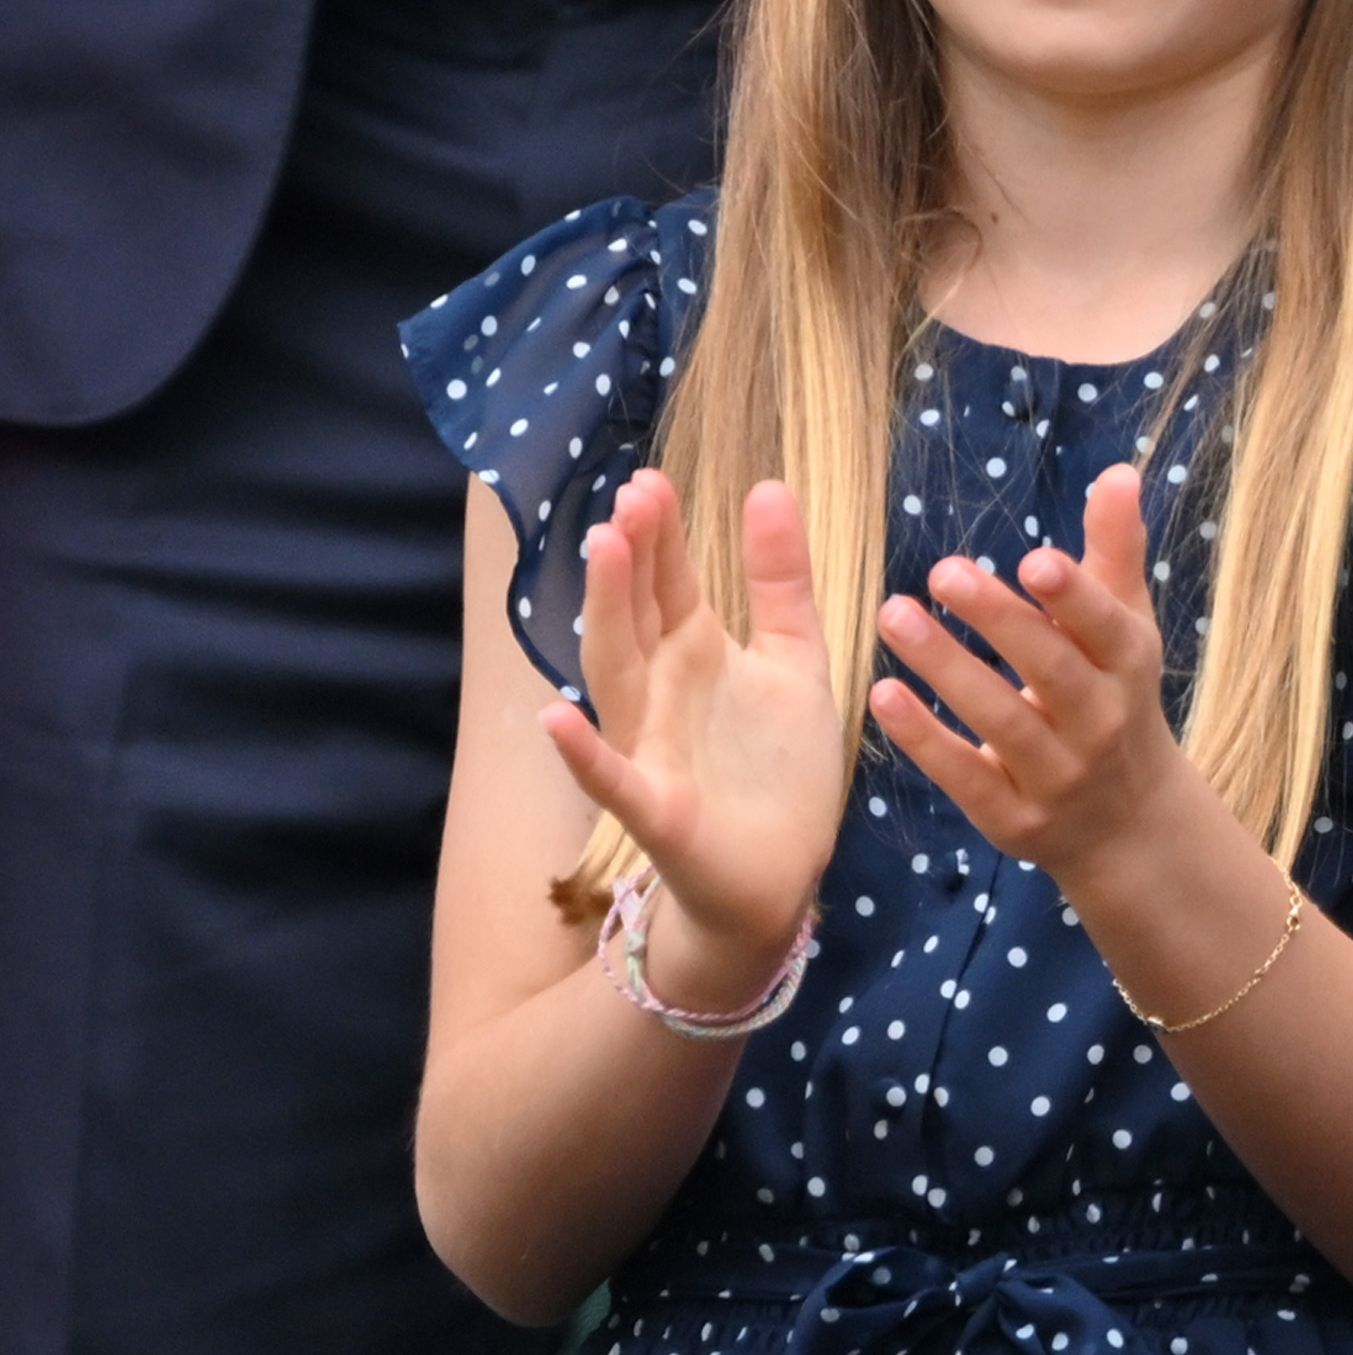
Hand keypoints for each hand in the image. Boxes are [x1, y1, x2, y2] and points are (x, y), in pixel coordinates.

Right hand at [541, 474, 844, 1005]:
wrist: (780, 875)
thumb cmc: (778, 767)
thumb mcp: (794, 661)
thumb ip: (780, 582)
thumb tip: (770, 486)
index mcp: (695, 653)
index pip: (669, 581)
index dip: (661, 534)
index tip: (652, 479)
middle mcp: (661, 691)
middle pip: (637, 616)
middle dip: (632, 559)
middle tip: (631, 500)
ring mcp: (650, 747)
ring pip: (617, 676)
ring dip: (607, 617)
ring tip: (602, 555)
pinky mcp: (657, 810)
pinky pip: (613, 779)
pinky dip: (583, 753)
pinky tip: (555, 720)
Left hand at [870, 464, 1183, 885]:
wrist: (1129, 824)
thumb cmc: (1115, 697)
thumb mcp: (1126, 627)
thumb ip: (1114, 551)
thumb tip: (1118, 471)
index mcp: (1128, 667)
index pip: (1105, 627)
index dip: (1073, 597)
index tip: (1032, 560)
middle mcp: (1100, 723)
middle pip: (1050, 670)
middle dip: (999, 622)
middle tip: (942, 571)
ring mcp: (1058, 777)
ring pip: (1002, 721)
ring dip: (946, 668)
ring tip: (893, 615)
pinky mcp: (1014, 819)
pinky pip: (966, 777)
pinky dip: (924, 740)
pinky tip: (882, 695)